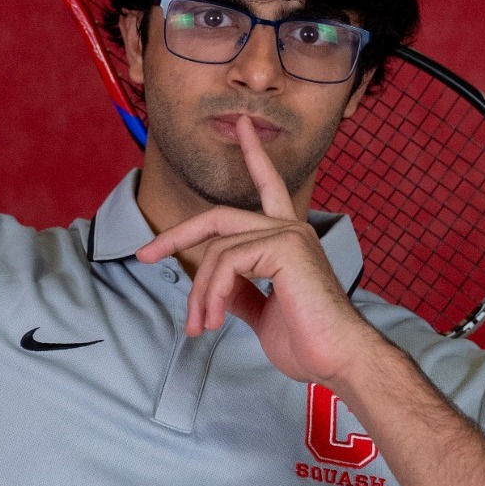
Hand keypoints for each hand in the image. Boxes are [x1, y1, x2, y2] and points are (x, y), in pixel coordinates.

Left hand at [137, 116, 378, 384]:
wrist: (339, 362)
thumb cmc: (309, 343)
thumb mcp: (261, 312)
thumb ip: (240, 291)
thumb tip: (216, 286)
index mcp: (289, 237)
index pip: (268, 185)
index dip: (254, 154)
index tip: (243, 124)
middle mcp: (290, 227)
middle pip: (218, 217)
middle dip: (177, 234)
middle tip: (145, 254)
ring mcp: (288, 233)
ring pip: (216, 250)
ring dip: (199, 293)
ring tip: (199, 327)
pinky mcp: (284, 247)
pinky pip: (226, 263)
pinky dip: (212, 294)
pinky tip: (215, 320)